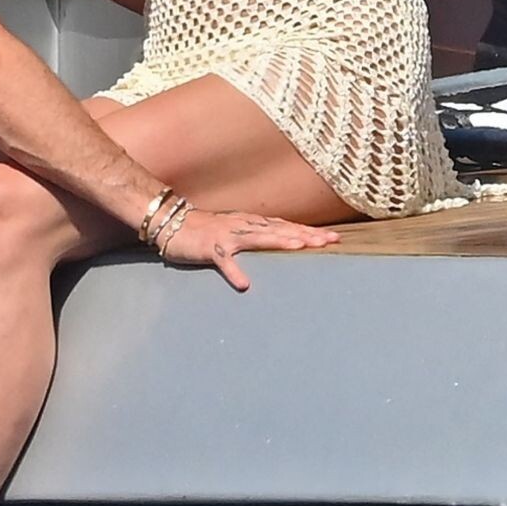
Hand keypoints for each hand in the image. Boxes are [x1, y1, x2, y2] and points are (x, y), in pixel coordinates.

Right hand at [162, 208, 338, 291]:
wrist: (172, 221)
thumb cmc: (206, 229)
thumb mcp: (236, 230)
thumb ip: (258, 236)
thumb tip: (283, 242)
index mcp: (252, 224)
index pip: (286, 227)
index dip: (310, 232)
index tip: (334, 238)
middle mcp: (245, 226)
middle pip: (280, 230)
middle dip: (305, 235)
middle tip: (329, 241)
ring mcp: (228, 236)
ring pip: (258, 237)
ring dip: (279, 241)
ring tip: (300, 247)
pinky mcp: (211, 248)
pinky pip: (224, 261)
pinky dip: (234, 272)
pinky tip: (244, 284)